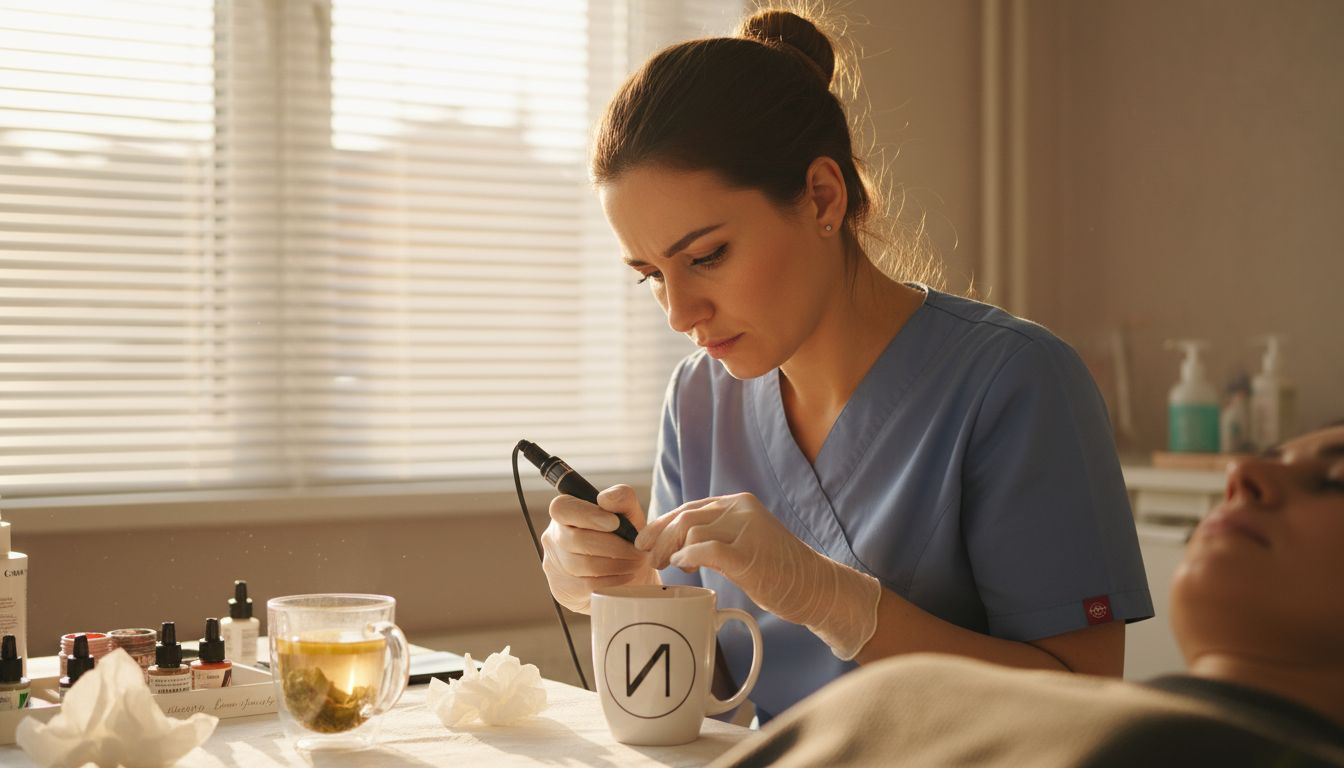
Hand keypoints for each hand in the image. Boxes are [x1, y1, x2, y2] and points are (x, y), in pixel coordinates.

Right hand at [540, 484, 658, 612]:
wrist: (627, 577)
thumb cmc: (624, 539)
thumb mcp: (629, 514)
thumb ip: (622, 498)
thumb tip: (605, 499)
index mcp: (565, 512)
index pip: (562, 508)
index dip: (587, 515)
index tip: (615, 523)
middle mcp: (553, 537)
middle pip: (577, 540)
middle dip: (614, 546)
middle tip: (637, 551)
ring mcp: (554, 564)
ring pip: (584, 564)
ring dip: (617, 563)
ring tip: (634, 562)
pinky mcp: (561, 588)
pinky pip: (587, 584)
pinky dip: (612, 580)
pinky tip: (625, 575)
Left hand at [636, 492, 880, 659]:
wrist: (815, 586)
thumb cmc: (778, 571)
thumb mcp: (744, 543)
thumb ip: (716, 536)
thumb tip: (676, 543)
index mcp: (738, 504)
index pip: (689, 508)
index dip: (662, 524)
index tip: (645, 541)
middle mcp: (741, 509)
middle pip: (685, 517)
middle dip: (659, 538)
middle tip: (648, 558)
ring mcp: (746, 529)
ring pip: (690, 530)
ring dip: (671, 550)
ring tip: (670, 567)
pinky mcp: (748, 554)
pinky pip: (706, 549)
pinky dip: (687, 558)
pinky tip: (683, 568)